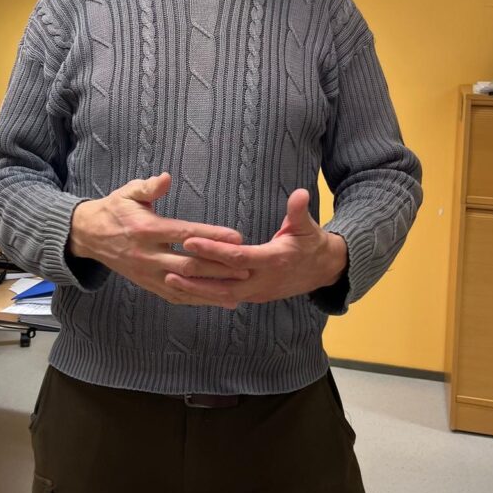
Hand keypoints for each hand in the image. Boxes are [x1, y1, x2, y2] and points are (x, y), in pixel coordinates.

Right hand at [69, 173, 246, 306]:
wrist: (89, 235)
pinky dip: (199, 299)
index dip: (211, 236)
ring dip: (213, 288)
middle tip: (246, 267)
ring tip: (240, 289)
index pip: (184, 234)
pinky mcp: (148, 285)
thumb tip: (166, 178)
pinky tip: (220, 300)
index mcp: (146, 230)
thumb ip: (149, 187)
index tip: (236, 237)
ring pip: (185, 285)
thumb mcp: (128, 192)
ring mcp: (148, 274)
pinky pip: (176, 295)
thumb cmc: (115, 209)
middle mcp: (148, 255)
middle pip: (189, 265)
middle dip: (219, 268)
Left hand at [168, 189, 347, 304]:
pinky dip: (206, 296)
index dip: (214, 250)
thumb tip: (300, 194)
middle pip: (225, 282)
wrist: (323, 272)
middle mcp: (264, 280)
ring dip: (197, 289)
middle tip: (170, 267)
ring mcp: (258, 292)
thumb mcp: (308, 226)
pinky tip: (186, 290)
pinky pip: (226, 299)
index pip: (238, 257)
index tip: (190, 241)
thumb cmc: (311, 244)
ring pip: (222, 295)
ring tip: (170, 279)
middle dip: (197, 276)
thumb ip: (299, 212)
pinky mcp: (254, 297)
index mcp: (275, 260)